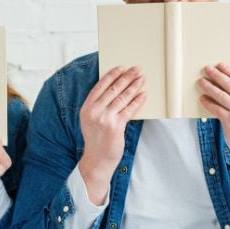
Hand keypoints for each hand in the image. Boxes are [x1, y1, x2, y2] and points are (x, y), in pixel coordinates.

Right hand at [78, 66, 146, 204]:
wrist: (97, 159)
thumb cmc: (97, 139)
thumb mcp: (91, 120)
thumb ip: (99, 106)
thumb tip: (115, 89)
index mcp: (86, 108)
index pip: (100, 86)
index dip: (112, 76)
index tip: (121, 68)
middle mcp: (94, 111)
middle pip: (113, 90)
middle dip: (126, 78)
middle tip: (136, 70)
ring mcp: (104, 119)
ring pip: (122, 98)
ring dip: (134, 87)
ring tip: (141, 79)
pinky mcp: (116, 127)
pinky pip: (129, 110)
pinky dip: (137, 101)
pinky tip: (143, 95)